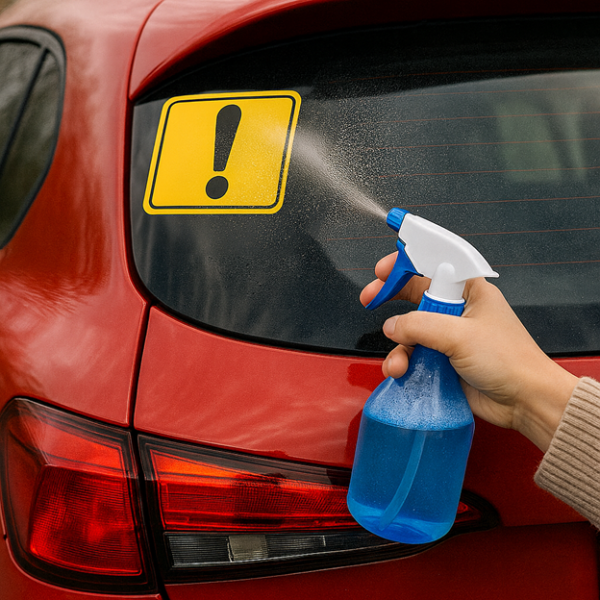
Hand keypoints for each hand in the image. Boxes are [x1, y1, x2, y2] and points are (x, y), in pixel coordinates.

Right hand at [361, 252, 577, 451]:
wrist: (524, 402)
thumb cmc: (510, 361)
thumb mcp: (461, 335)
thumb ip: (420, 326)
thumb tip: (392, 325)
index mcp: (469, 291)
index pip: (432, 265)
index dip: (406, 263)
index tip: (382, 270)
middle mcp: (457, 311)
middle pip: (414, 295)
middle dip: (390, 297)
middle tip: (370, 299)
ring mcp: (449, 337)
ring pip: (410, 331)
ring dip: (399, 346)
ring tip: (400, 363)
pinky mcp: (443, 361)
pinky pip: (413, 356)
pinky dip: (404, 364)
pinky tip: (403, 373)